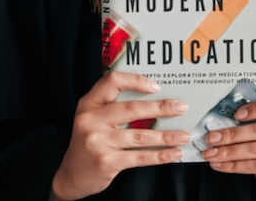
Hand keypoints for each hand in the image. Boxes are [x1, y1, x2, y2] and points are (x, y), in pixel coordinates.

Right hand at [51, 72, 188, 199]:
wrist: (72, 174)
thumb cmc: (89, 139)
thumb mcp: (93, 116)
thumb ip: (114, 104)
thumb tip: (154, 98)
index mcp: (89, 102)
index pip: (113, 81)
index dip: (136, 80)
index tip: (156, 86)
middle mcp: (91, 120)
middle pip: (132, 109)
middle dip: (161, 108)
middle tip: (180, 108)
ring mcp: (98, 141)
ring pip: (140, 136)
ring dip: (166, 136)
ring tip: (183, 135)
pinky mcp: (106, 162)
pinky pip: (139, 157)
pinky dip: (160, 155)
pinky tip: (173, 153)